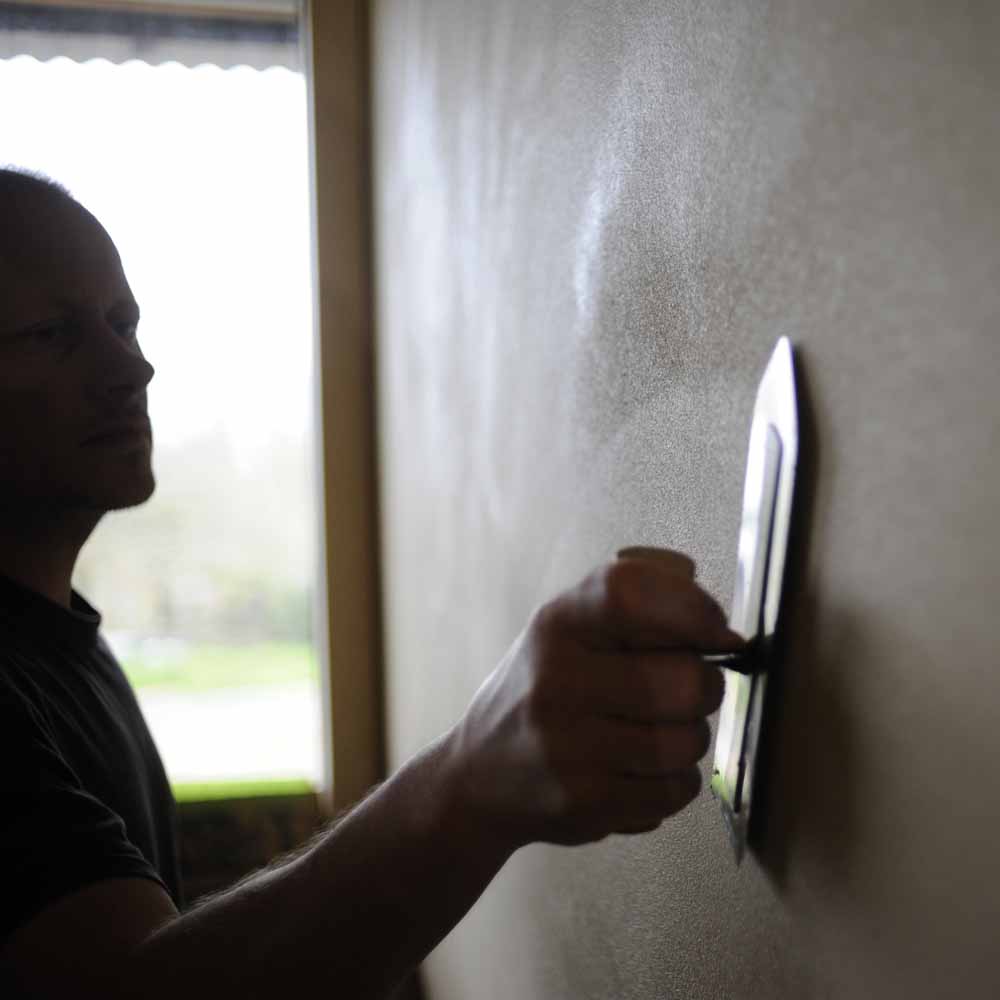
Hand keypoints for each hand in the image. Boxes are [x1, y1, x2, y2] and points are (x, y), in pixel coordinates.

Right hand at [443, 548, 743, 851]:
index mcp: (558, 623)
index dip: (693, 610)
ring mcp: (567, 746)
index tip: (715, 632)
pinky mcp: (584, 803)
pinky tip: (642, 768)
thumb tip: (725, 634)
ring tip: (656, 731)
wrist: (479, 775)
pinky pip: (676, 789)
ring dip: (688, 738)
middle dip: (704, 685)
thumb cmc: (545, 688)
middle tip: (684, 689)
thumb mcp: (571, 627)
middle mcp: (556, 679)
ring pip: (687, 741)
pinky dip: (674, 780)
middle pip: (684, 680)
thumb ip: (640, 605)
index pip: (632, 594)